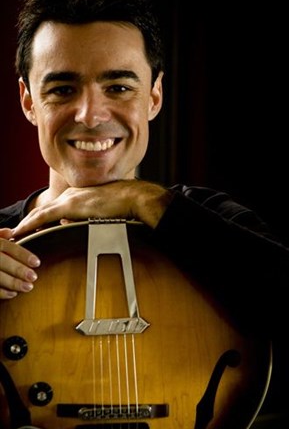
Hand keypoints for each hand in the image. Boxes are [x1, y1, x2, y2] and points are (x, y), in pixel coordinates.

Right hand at [0, 228, 39, 298]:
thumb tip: (10, 231)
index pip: (6, 246)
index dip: (22, 254)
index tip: (37, 262)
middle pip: (1, 261)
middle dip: (18, 270)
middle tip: (33, 277)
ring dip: (12, 283)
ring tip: (28, 287)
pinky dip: (0, 292)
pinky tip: (12, 294)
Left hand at [12, 180, 171, 238]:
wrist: (135, 198)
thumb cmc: (126, 205)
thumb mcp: (105, 211)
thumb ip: (89, 217)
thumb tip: (77, 226)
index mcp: (81, 195)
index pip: (55, 208)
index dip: (41, 218)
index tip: (31, 227)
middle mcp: (72, 194)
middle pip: (44, 209)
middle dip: (28, 222)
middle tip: (15, 233)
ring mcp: (70, 198)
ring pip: (40, 213)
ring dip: (26, 224)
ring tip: (15, 234)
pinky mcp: (70, 206)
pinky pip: (42, 217)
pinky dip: (29, 224)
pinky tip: (20, 232)